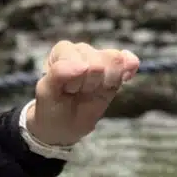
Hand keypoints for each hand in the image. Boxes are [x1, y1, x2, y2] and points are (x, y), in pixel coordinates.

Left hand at [26, 40, 140, 147]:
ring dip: (107, 82)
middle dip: (92, 83)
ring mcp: (100, 59)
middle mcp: (82, 50)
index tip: (67, 91)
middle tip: (79, 92)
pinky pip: (130, 61)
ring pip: (116, 60)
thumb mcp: (46, 93)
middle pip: (101, 60)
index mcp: (63, 51)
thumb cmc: (51, 106)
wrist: (62, 125)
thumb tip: (84, 65)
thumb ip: (59, 74)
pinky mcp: (115, 70)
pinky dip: (130, 69)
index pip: (81, 59)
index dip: (77, 81)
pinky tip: (125, 79)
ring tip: (92, 91)